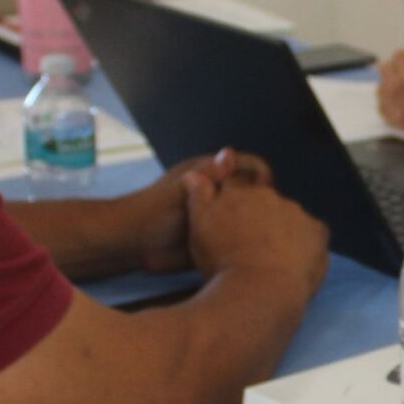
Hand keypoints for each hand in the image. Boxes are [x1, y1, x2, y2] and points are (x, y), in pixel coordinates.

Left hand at [130, 149, 270, 272]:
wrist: (133, 244)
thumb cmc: (153, 212)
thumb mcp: (182, 191)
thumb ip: (206, 176)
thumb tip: (230, 154)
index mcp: (212, 174)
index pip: (248, 165)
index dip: (261, 175)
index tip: (267, 190)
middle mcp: (219, 192)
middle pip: (254, 191)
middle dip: (265, 201)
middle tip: (270, 217)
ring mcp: (220, 216)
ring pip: (250, 215)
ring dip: (259, 223)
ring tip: (265, 234)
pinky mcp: (218, 237)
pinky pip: (240, 236)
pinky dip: (249, 240)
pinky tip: (256, 249)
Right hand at [186, 174, 328, 290]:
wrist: (257, 290)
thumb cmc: (222, 262)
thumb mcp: (199, 227)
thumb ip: (198, 196)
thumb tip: (193, 175)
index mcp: (239, 192)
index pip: (236, 186)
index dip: (233, 204)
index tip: (231, 225)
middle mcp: (269, 196)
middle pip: (264, 202)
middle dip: (258, 218)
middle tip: (249, 247)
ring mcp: (296, 212)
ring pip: (289, 218)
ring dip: (282, 231)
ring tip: (270, 260)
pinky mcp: (317, 231)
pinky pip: (312, 234)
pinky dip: (305, 244)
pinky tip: (293, 262)